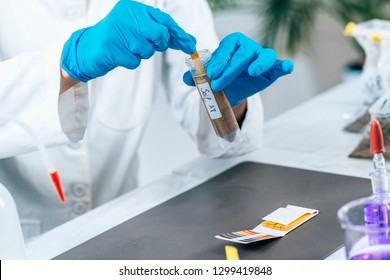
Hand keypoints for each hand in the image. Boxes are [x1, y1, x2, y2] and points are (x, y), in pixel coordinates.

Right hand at [62, 0, 195, 81]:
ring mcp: (117, 31)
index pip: (163, 20)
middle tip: (147, 44)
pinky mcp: (111, 48)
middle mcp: (126, 15)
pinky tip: (120, 55)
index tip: (190, 44)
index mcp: (133, 8)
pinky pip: (134, 61)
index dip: (178, 34)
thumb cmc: (116, 38)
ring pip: (147, 49)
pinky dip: (130, 61)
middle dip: (158, 44)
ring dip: (140, 53)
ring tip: (126, 47)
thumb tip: (188, 40)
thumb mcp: (137, 29)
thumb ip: (160, 32)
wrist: (87, 48)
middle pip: (158, 35)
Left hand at [183, 32, 292, 106]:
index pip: (226, 48)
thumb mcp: (208, 78)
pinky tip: (287, 68)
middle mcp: (248, 48)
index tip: (210, 74)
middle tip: (218, 84)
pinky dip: (285, 66)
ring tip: (252, 72)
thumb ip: (197, 77)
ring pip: (265, 55)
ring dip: (260, 63)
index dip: (218, 60)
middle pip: (242, 55)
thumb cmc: (221, 78)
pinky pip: (280, 65)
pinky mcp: (272, 70)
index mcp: (232, 44)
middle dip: (230, 69)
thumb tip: (186, 78)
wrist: (232, 89)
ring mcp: (261, 58)